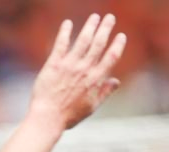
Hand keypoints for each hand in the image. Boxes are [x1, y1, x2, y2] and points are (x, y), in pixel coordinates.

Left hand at [29, 13, 126, 129]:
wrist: (48, 117)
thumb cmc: (70, 115)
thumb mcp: (92, 106)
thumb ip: (105, 92)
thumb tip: (116, 81)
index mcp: (95, 79)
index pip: (111, 57)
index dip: (118, 45)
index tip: (121, 36)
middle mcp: (84, 69)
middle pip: (99, 44)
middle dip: (106, 28)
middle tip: (110, 17)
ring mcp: (69, 65)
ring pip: (83, 40)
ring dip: (90, 26)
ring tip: (95, 17)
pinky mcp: (54, 63)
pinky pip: (61, 44)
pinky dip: (65, 32)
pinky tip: (68, 23)